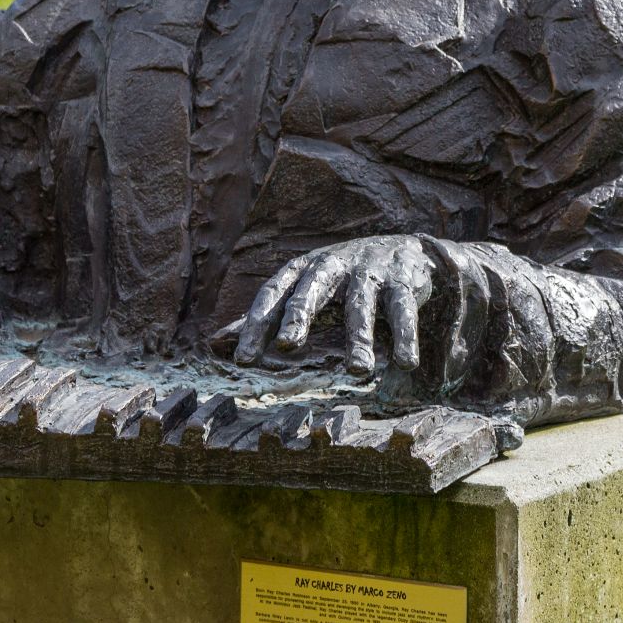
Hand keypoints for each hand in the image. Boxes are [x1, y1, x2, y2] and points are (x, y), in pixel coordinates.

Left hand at [230, 235, 435, 375]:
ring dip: (361, 339)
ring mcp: (369, 272)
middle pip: (311, 291)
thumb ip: (265, 317)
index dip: (256, 324)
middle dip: (299, 317)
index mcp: (303, 270)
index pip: (273, 294)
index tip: (241, 358)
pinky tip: (407, 363)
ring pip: (361, 307)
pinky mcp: (403, 282)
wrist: (407, 250)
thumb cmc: (343, 278)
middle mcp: (333, 266)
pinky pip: (403, 310)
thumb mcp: (303, 290)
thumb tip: (215, 343)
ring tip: (358, 372)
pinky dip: (406, 336)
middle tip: (287, 345)